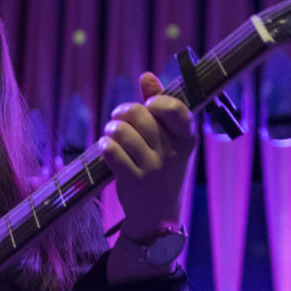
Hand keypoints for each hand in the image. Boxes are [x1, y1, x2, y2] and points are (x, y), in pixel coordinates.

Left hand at [100, 72, 195, 279]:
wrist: (157, 214)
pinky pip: (111, 151)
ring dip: (110, 129)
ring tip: (110, 134)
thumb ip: (160, 105)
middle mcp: (172, 153)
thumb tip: (146, 76)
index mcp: (186, 139)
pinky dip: (104, 146)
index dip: (157, 101)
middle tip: (118, 119)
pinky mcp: (133, 181)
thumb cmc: (161, 167)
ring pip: (121, 131)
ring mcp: (153, 168)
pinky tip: (105, 148)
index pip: (176, 110)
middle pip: (140, 114)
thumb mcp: (169, 140)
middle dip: (122, 112)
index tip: (148, 105)